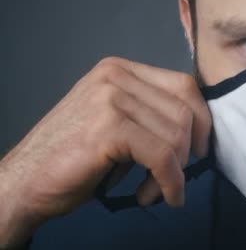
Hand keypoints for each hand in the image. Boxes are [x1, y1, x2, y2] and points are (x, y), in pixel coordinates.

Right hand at [0, 57, 210, 246]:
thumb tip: (198, 130)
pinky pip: (162, 157)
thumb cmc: (72, 157)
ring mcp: (111, 100)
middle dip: (187, 151)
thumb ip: (149, 113)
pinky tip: (155, 195)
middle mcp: (116, 77)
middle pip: (184, 111)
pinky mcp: (109, 129)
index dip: (201, 120)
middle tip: (172, 177)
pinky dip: (169, 182)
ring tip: (152, 189)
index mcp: (119, 70)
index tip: (200, 149)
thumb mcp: (115, 121)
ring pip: (177, 136)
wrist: (24, 181)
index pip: (184, 85)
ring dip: (173, 173)